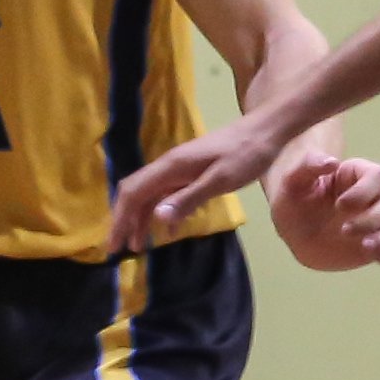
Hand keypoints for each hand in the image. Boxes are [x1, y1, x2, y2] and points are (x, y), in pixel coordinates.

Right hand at [108, 112, 289, 251]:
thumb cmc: (246, 154)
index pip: (133, 193)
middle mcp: (169, 167)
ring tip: (139, 246)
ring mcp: (179, 169)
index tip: (113, 245)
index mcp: (171, 167)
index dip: (120, 219)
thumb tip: (156, 217)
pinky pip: (168, 195)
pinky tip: (167, 232)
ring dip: (141, 219)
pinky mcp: (191, 173)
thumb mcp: (220, 180)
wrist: (266, 131)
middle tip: (119, 249)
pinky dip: (162, 213)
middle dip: (124, 221)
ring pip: (150, 195)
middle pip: (135, 193)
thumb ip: (188, 198)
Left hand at [268, 146, 379, 271]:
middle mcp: (375, 196)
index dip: (365, 191)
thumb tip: (332, 161)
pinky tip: (378, 259)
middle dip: (375, 218)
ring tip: (364, 247)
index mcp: (357, 175)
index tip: (339, 206)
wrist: (296, 235)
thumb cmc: (294, 203)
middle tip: (345, 231)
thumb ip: (307, 166)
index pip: (379, 176)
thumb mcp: (292, 183)